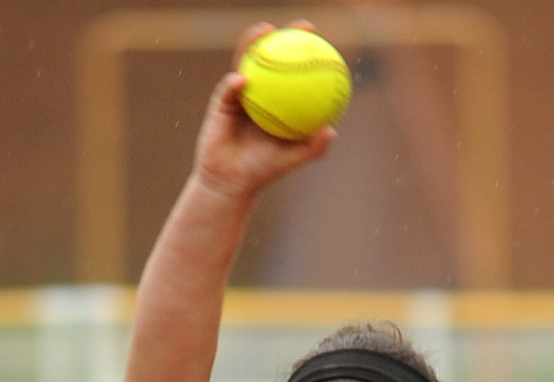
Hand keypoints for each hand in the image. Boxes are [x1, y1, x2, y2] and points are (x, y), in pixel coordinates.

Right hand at [193, 20, 337, 200]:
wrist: (230, 182)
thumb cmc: (262, 171)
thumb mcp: (291, 160)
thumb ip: (312, 147)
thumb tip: (331, 130)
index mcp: (278, 100)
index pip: (294, 71)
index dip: (306, 53)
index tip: (321, 40)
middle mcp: (261, 91)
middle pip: (271, 57)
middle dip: (284, 36)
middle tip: (300, 26)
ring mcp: (241, 93)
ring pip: (247, 62)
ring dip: (253, 43)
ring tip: (264, 32)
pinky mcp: (222, 101)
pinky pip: (229, 88)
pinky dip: (235, 82)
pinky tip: (243, 79)